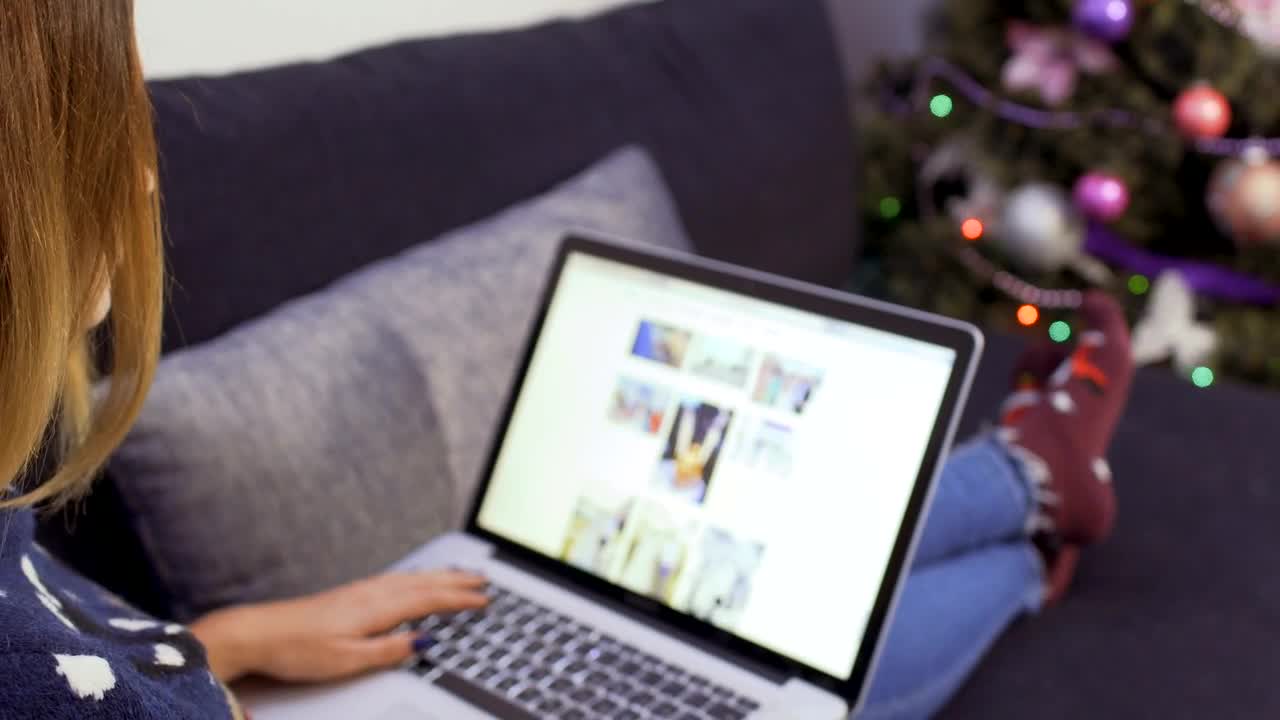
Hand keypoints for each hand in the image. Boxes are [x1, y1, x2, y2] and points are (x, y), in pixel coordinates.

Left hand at [191, 571, 487, 683]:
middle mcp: (371, 594)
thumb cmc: (298, 648)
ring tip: (459, 575)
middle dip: (455, 581)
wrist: (259, 633)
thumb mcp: (347, 659)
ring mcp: (360, 591)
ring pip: (410, 579)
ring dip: (438, 576)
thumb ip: (388, 649)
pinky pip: (395, 580)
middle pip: (423, 583)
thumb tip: (423, 642)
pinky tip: (415, 581)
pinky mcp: (350, 595)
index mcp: (376, 608)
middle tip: (483, 580)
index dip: (458, 600)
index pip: (428, 600)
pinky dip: (416, 577)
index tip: (483, 600)